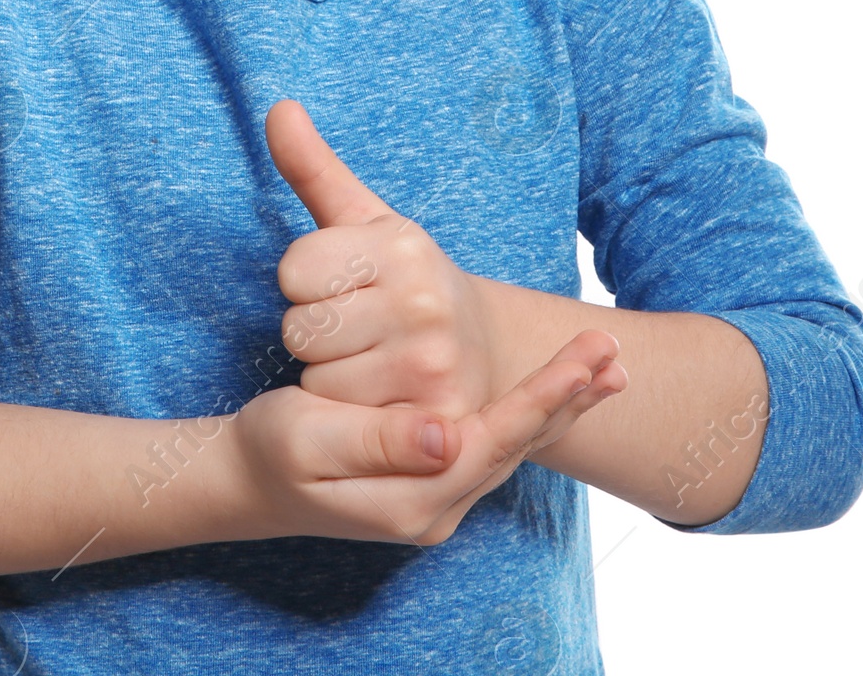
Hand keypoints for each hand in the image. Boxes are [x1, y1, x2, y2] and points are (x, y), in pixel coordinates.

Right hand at [226, 331, 623, 545]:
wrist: (246, 480)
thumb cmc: (270, 451)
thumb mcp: (309, 441)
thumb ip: (378, 443)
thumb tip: (446, 436)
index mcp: (415, 499)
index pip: (496, 440)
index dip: (544, 396)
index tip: (588, 361)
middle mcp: (438, 507)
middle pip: (518, 446)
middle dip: (569, 399)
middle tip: (616, 356)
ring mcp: (437, 498)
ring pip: (511, 445)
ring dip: (557, 405)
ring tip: (604, 369)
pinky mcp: (430, 479)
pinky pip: (493, 443)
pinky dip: (528, 412)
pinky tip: (550, 390)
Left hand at [267, 98, 624, 420]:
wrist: (483, 353)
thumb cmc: (403, 281)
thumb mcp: (362, 220)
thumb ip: (313, 168)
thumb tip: (278, 108)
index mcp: (400, 246)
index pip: (294, 269)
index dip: (303, 281)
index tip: (337, 282)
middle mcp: (421, 303)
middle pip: (300, 330)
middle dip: (315, 332)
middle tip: (357, 327)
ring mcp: (431, 365)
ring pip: (317, 380)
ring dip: (330, 377)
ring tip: (370, 361)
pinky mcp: (434, 420)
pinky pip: (343, 421)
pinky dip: (349, 414)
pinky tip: (378, 397)